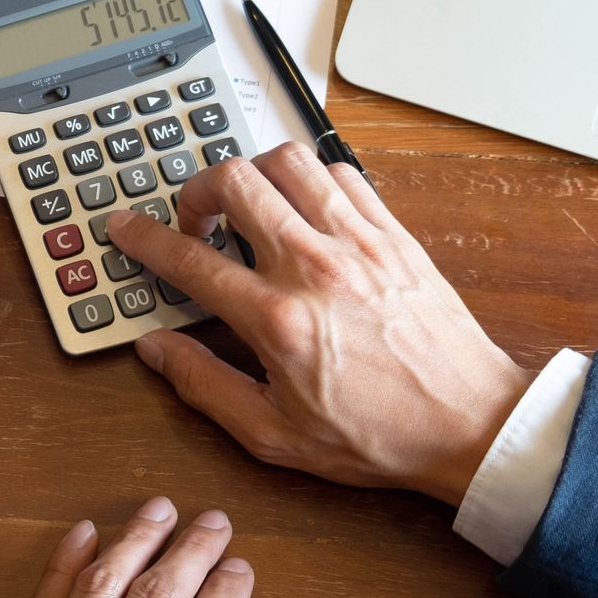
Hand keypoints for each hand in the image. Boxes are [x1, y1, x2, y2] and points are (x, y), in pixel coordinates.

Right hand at [105, 144, 533, 505]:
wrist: (472, 424)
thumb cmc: (379, 436)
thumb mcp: (275, 434)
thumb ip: (205, 386)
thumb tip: (157, 348)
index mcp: (279, 321)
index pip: (191, 259)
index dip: (145, 237)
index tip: (126, 227)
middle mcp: (316, 268)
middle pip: (236, 182)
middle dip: (197, 189)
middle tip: (196, 220)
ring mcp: (359, 243)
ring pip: (288, 161)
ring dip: (254, 173)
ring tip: (248, 205)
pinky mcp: (394, 234)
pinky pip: (340, 174)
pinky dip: (309, 180)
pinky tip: (303, 210)